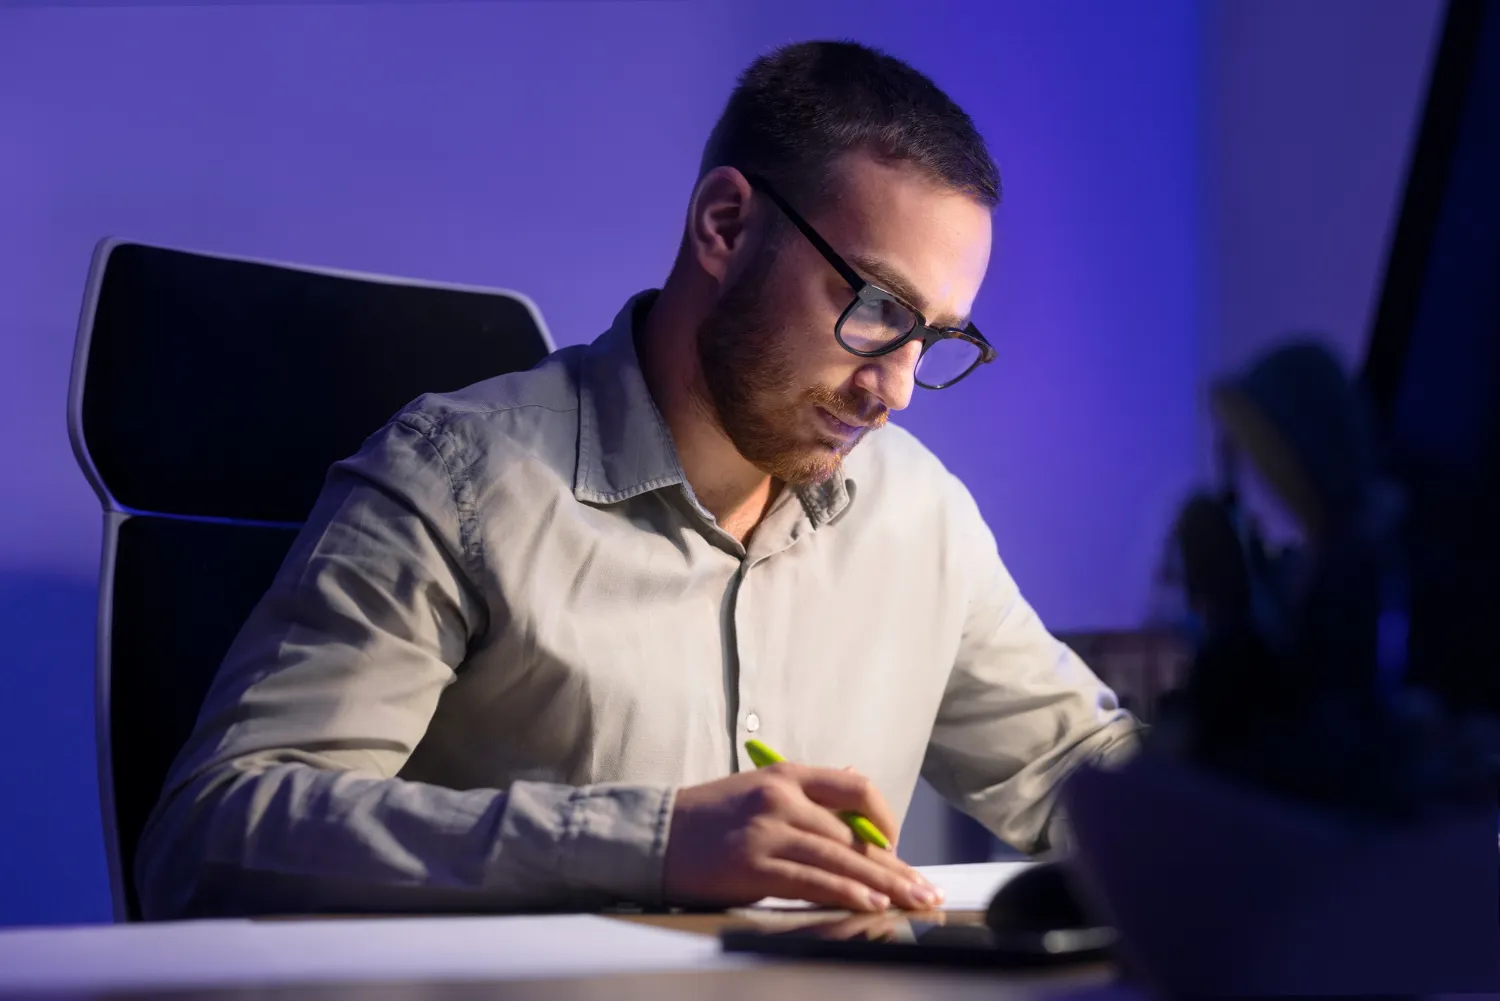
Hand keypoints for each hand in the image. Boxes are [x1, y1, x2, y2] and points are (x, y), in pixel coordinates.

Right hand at [661, 762, 943, 911]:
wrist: (654, 836)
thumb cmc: (709, 818)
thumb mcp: (759, 790)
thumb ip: (806, 793)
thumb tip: (855, 782)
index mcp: (786, 775)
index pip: (854, 787)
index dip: (885, 818)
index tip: (896, 846)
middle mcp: (781, 798)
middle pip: (854, 833)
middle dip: (895, 865)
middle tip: (925, 889)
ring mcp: (767, 831)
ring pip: (840, 857)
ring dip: (883, 884)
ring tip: (911, 901)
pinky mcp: (753, 865)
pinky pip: (812, 880)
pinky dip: (846, 893)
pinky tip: (870, 903)